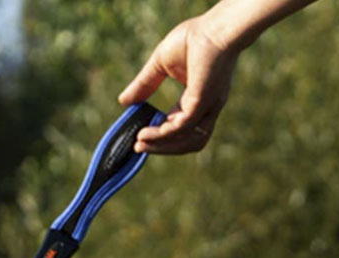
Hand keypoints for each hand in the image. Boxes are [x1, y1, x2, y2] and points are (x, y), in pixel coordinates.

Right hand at [118, 16, 240, 154]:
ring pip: (187, 142)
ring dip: (162, 147)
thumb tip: (124, 101)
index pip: (181, 126)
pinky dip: (161, 135)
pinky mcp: (203, 102)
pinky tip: (146, 133)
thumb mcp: (161, 64)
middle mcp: (207, 107)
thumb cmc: (193, 38)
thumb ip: (144, 84)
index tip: (141, 137)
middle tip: (139, 147)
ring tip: (141, 144)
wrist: (214, 27)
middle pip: (188, 142)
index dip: (162, 135)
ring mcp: (207, 107)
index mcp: (199, 98)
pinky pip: (180, 128)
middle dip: (162, 148)